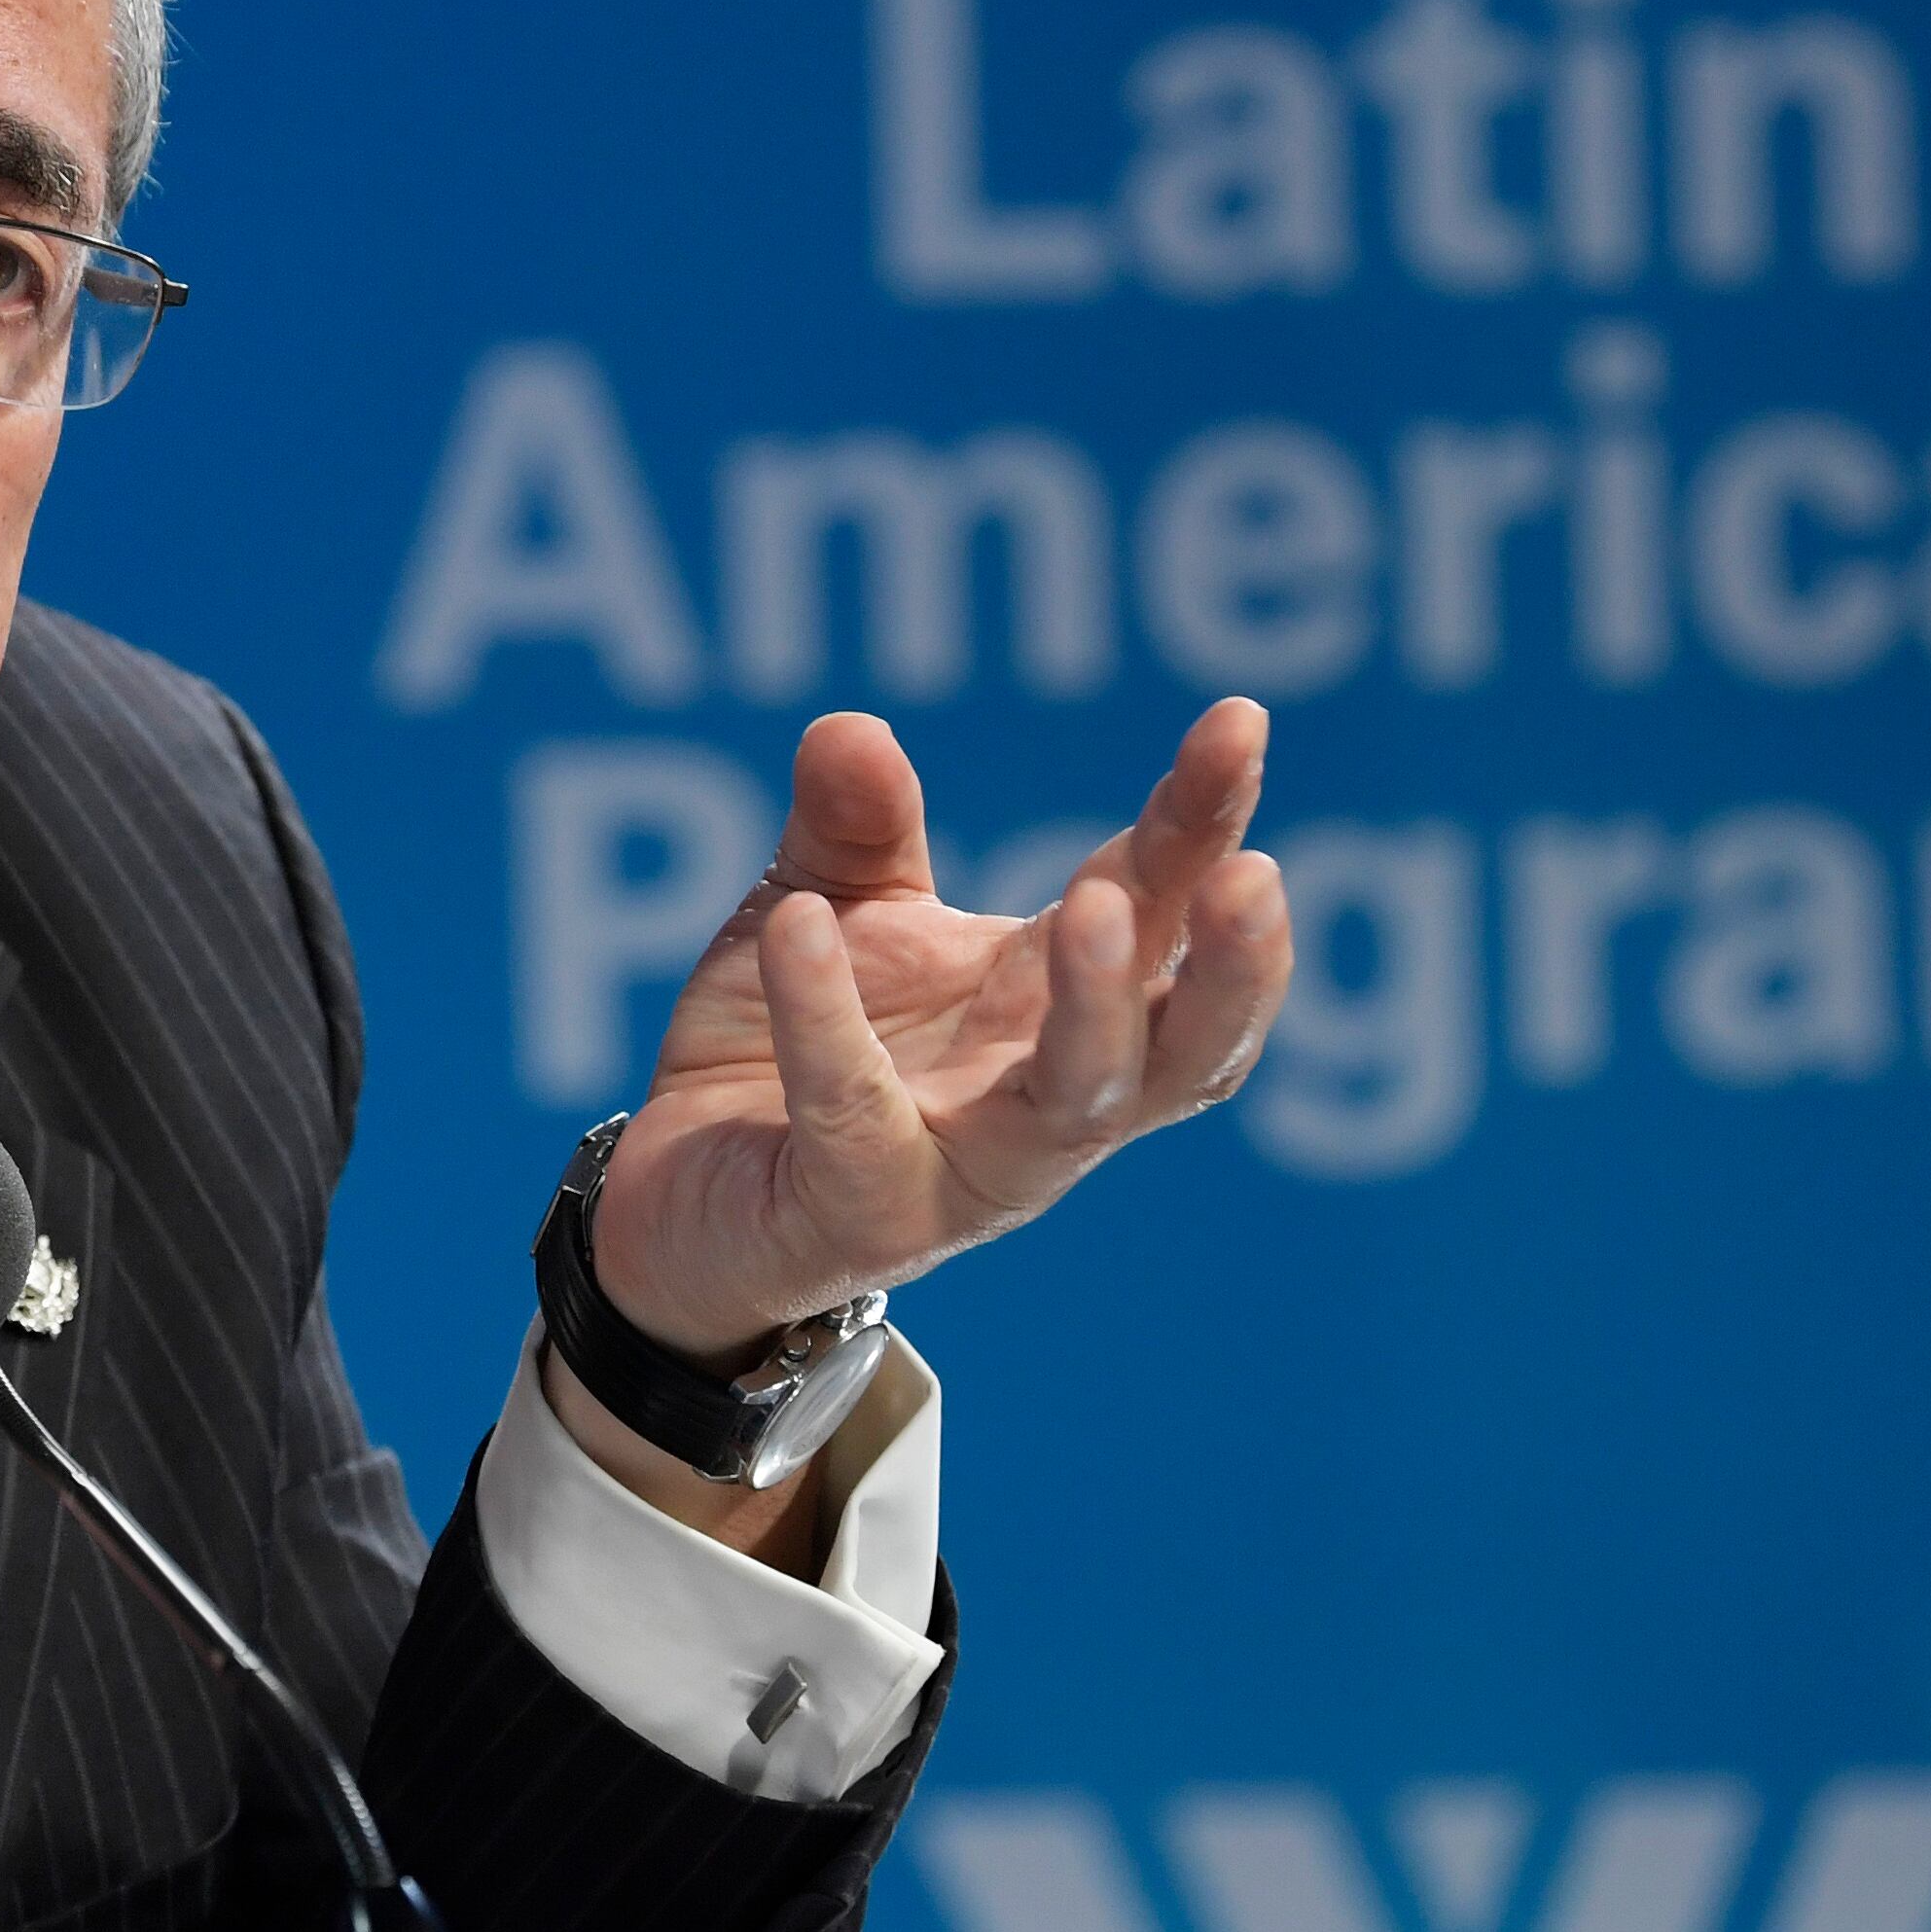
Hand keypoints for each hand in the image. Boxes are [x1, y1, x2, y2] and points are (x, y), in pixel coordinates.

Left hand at [589, 698, 1289, 1372]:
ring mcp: (967, 1169)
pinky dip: (826, 1018)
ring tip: (1097, 907)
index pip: (1159, 907)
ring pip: (1079, 1106)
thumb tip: (854, 730)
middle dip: (1232, 966)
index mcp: (1051, 1002)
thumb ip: (854, 825)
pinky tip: (796, 924)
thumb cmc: (784, 1044)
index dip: (1205, 823)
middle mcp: (1043, 1097)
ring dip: (1101, 1008)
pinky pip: (853, 1110)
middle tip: (1255, 876)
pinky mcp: (859, 1209)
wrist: (675, 1193)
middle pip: (1185, 1048)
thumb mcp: (830, 908)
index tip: (1237, 721)